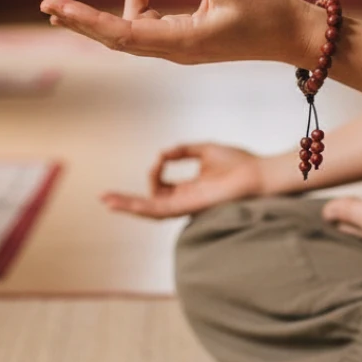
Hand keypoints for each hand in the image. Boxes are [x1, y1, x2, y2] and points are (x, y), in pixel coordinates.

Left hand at [40, 0, 314, 65]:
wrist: (294, 35)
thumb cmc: (268, 10)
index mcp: (182, 41)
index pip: (121, 32)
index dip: (86, 19)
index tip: (57, 8)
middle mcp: (174, 49)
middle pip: (115, 37)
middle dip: (82, 21)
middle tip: (48, 4)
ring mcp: (179, 46)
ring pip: (133, 25)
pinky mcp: (186, 38)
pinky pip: (150, 20)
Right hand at [101, 143, 266, 218]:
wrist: (257, 173)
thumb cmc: (240, 163)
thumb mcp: (205, 150)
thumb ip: (182, 151)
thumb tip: (161, 153)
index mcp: (190, 188)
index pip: (161, 187)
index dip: (155, 171)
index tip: (163, 156)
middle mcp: (186, 200)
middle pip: (150, 203)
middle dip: (127, 202)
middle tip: (105, 197)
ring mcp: (186, 206)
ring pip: (150, 210)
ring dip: (127, 206)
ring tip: (106, 201)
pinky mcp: (188, 207)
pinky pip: (160, 210)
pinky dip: (140, 206)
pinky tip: (124, 203)